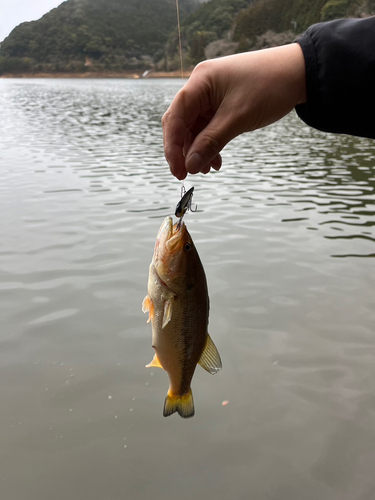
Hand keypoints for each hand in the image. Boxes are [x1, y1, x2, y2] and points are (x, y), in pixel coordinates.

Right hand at [162, 43, 305, 179]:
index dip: (172, 146)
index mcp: (199, 82)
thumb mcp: (237, 118)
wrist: (298, 73)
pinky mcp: (222, 104)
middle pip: (181, 123)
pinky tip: (216, 161)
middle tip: (186, 174)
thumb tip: (190, 165)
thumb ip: (211, 142)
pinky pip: (209, 128)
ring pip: (195, 129)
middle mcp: (201, 87)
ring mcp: (211, 96)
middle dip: (183, 150)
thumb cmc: (269, 86)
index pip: (175, 117)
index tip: (178, 171)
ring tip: (207, 169)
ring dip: (198, 150)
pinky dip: (210, 144)